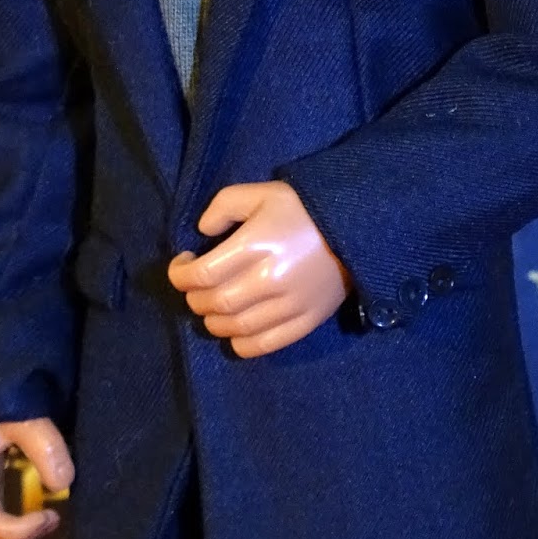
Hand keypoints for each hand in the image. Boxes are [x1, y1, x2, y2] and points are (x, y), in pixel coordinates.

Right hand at [0, 418, 73, 538]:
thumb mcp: (26, 423)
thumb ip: (46, 451)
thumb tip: (63, 484)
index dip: (22, 531)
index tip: (51, 516)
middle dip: (21, 533)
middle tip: (53, 521)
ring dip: (17, 527)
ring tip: (48, 517)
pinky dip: (13, 516)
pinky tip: (37, 507)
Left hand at [168, 179, 353, 357]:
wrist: (357, 227)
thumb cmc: (303, 208)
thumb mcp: (261, 193)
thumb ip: (224, 206)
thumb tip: (202, 232)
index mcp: (257, 245)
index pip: (203, 275)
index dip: (181, 275)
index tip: (182, 265)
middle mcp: (271, 279)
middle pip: (216, 304)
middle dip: (195, 297)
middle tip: (196, 286)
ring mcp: (290, 305)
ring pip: (235, 329)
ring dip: (214, 321)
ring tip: (213, 306)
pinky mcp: (306, 321)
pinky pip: (263, 345)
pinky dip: (240, 344)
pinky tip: (235, 330)